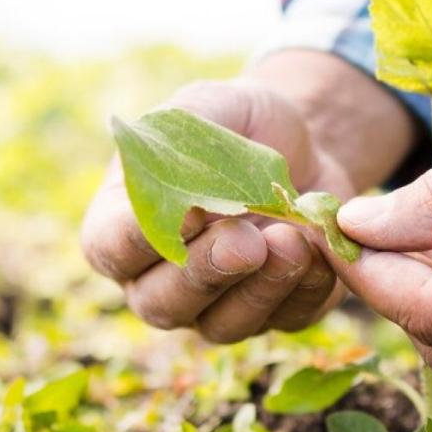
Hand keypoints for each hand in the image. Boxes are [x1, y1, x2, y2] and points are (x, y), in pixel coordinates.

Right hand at [81, 78, 352, 341]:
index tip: (186, 212)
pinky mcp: (275, 312)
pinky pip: (286, 319)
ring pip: (223, 325)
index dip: (140, 239)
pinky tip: (319, 248)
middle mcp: (160, 278)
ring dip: (259, 289)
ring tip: (292, 241)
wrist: (303, 143)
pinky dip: (306, 288)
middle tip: (246, 241)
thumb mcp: (207, 107)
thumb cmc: (237, 124)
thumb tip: (184, 199)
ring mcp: (215, 304)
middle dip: (206, 273)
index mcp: (124, 224)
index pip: (111, 248)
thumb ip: (181, 141)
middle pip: (162, 304)